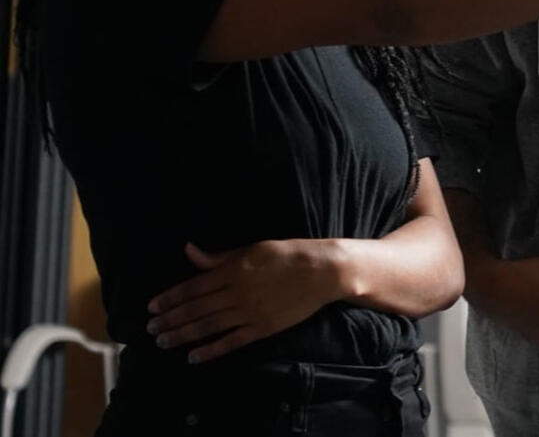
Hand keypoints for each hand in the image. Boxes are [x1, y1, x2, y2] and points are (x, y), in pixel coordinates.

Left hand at [146, 240, 339, 362]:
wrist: (322, 272)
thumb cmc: (289, 254)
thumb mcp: (254, 247)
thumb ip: (220, 256)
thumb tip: (190, 251)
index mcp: (233, 270)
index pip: (193, 287)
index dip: (170, 298)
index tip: (152, 307)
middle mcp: (237, 293)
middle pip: (196, 310)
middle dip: (170, 320)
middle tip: (150, 329)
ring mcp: (249, 313)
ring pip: (208, 327)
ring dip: (182, 336)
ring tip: (163, 342)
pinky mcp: (262, 328)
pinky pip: (231, 342)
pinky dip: (210, 351)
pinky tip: (193, 357)